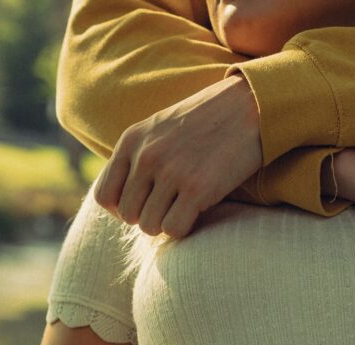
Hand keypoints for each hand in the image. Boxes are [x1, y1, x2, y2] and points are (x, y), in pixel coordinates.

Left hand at [93, 75, 262, 238]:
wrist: (250, 106)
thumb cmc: (209, 121)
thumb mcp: (160, 129)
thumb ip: (138, 156)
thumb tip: (124, 200)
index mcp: (132, 141)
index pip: (104, 196)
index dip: (122, 209)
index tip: (145, 205)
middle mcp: (146, 156)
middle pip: (128, 215)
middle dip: (149, 217)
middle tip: (172, 206)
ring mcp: (171, 172)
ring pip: (149, 226)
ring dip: (167, 224)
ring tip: (186, 207)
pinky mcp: (197, 188)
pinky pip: (174, 228)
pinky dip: (185, 227)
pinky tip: (199, 210)